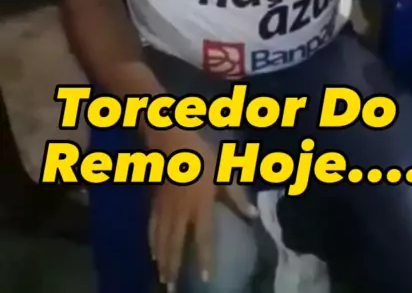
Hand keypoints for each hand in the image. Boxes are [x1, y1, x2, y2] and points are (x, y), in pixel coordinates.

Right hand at [148, 130, 256, 290]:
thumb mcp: (222, 171)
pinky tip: (152, 253)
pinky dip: (152, 243)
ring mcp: (165, 208)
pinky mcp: (154, 202)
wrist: (169, 140)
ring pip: (161, 240)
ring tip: (163, 279)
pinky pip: (151, 228)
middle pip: (176, 245)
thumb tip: (253, 214)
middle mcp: (180, 212)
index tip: (205, 280)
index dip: (205, 259)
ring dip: (162, 261)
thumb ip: (237, 195)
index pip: (203, 238)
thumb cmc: (199, 156)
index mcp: (199, 205)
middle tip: (172, 290)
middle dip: (174, 269)